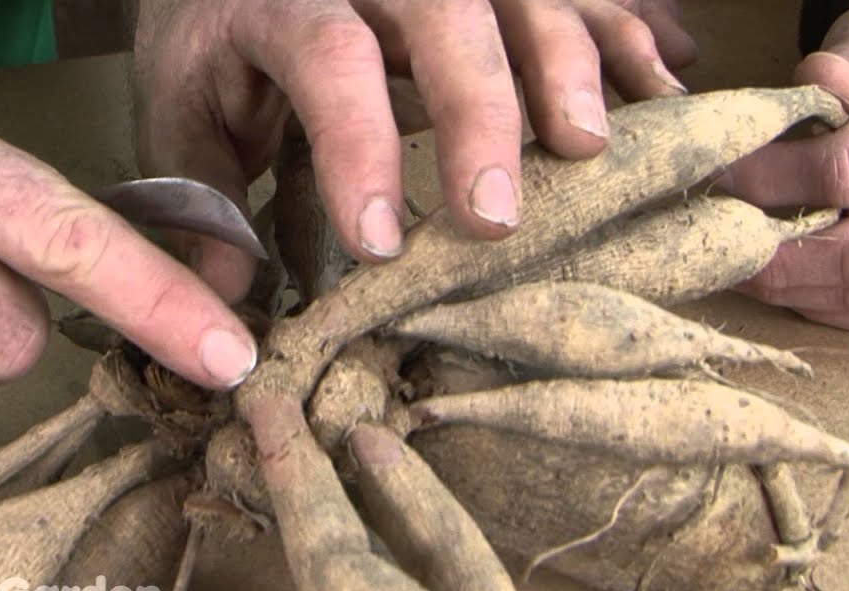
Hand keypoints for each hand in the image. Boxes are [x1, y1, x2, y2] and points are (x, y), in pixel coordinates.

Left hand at [133, 0, 696, 302]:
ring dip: (569, 64)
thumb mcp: (183, 101)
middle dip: (482, 112)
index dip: (360, 145)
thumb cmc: (213, 33)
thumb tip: (226, 303)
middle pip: (445, 12)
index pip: (330, 58)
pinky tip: (665, 83)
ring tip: (594, 150)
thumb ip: (201, 188)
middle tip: (497, 216)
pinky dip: (621, 32)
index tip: (380, 242)